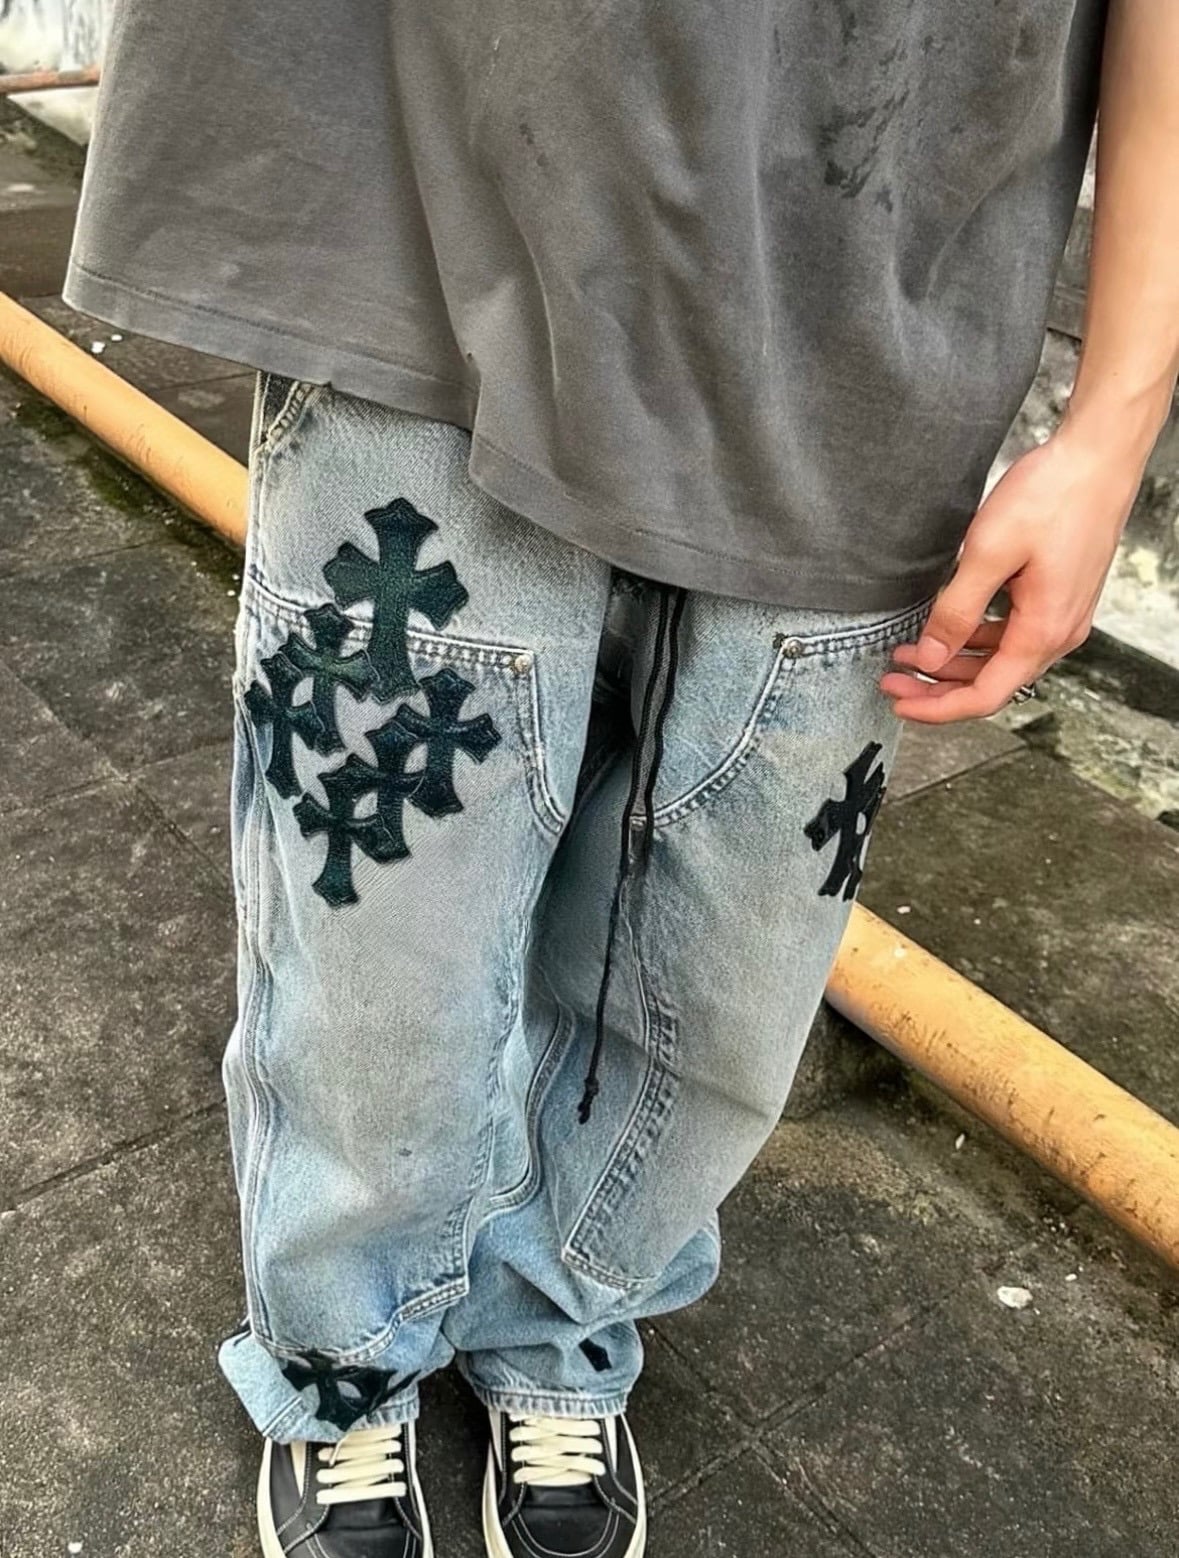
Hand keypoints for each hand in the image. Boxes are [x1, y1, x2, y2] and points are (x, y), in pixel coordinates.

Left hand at [880, 422, 1146, 723]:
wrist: (1098, 455)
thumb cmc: (1053, 495)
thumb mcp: (988, 553)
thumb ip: (956, 611)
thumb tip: (930, 658)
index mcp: (1043, 631)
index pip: (985, 695)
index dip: (937, 707)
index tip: (899, 702)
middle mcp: (1059, 632)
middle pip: (991, 682)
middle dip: (937, 686)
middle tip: (892, 679)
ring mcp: (1062, 615)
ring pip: (1000, 658)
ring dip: (954, 660)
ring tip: (909, 649)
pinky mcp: (1058, 596)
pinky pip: (1013, 633)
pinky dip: (976, 637)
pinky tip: (949, 624)